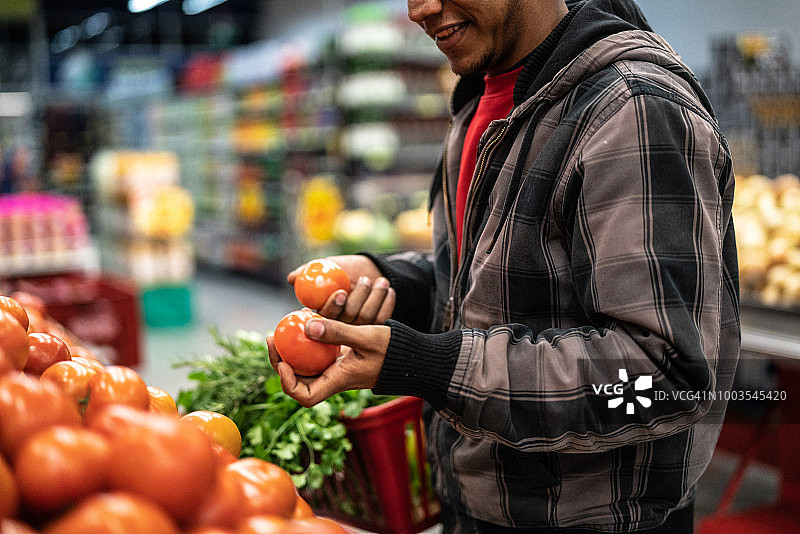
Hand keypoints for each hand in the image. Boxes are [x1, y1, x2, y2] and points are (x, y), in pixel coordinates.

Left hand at [267, 317, 389, 406]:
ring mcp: (336, 369)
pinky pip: (316, 355)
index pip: (305, 397)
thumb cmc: (393, 350)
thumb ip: (338, 332)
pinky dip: (306, 343)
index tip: (282, 360)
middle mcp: (333, 378)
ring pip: (304, 366)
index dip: (287, 382)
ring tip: (280, 330)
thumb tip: (306, 326)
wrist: (412, 357)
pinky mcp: (340, 359)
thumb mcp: (367, 336)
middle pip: (297, 380)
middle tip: (271, 337)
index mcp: (338, 381)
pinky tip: (303, 324)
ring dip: (289, 351)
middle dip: (279, 361)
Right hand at [288, 255, 394, 324]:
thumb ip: (307, 272)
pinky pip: (381, 318)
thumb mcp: (324, 266)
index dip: (333, 307)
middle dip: (358, 298)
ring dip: (375, 297)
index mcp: (323, 314)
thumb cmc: (342, 268)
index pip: (325, 317)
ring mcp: (358, 329)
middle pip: (347, 319)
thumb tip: (291, 278)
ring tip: (381, 281)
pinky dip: (387, 303)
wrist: (367, 269)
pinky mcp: (374, 327)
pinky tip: (390, 290)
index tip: (341, 292)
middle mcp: (339, 326)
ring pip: (366, 318)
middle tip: (365, 280)